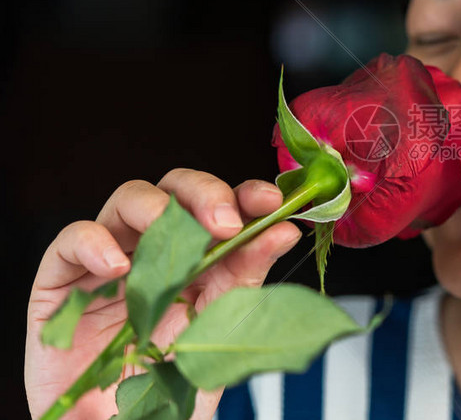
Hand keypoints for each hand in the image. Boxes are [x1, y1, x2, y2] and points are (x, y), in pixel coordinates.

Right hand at [25, 168, 301, 419]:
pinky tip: (116, 269)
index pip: (223, 207)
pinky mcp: (62, 281)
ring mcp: (110, 260)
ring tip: (172, 233)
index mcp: (200, 258)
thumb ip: (245, 280)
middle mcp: (156, 250)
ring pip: (128, 200)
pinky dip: (93, 243)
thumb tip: (283, 232)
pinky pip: (70, 240)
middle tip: (225, 223)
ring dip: (155, 207)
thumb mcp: (217, 332)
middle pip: (177, 190)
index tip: (269, 201)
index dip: (245, 195)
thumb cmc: (169, 386)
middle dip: (205, 194)